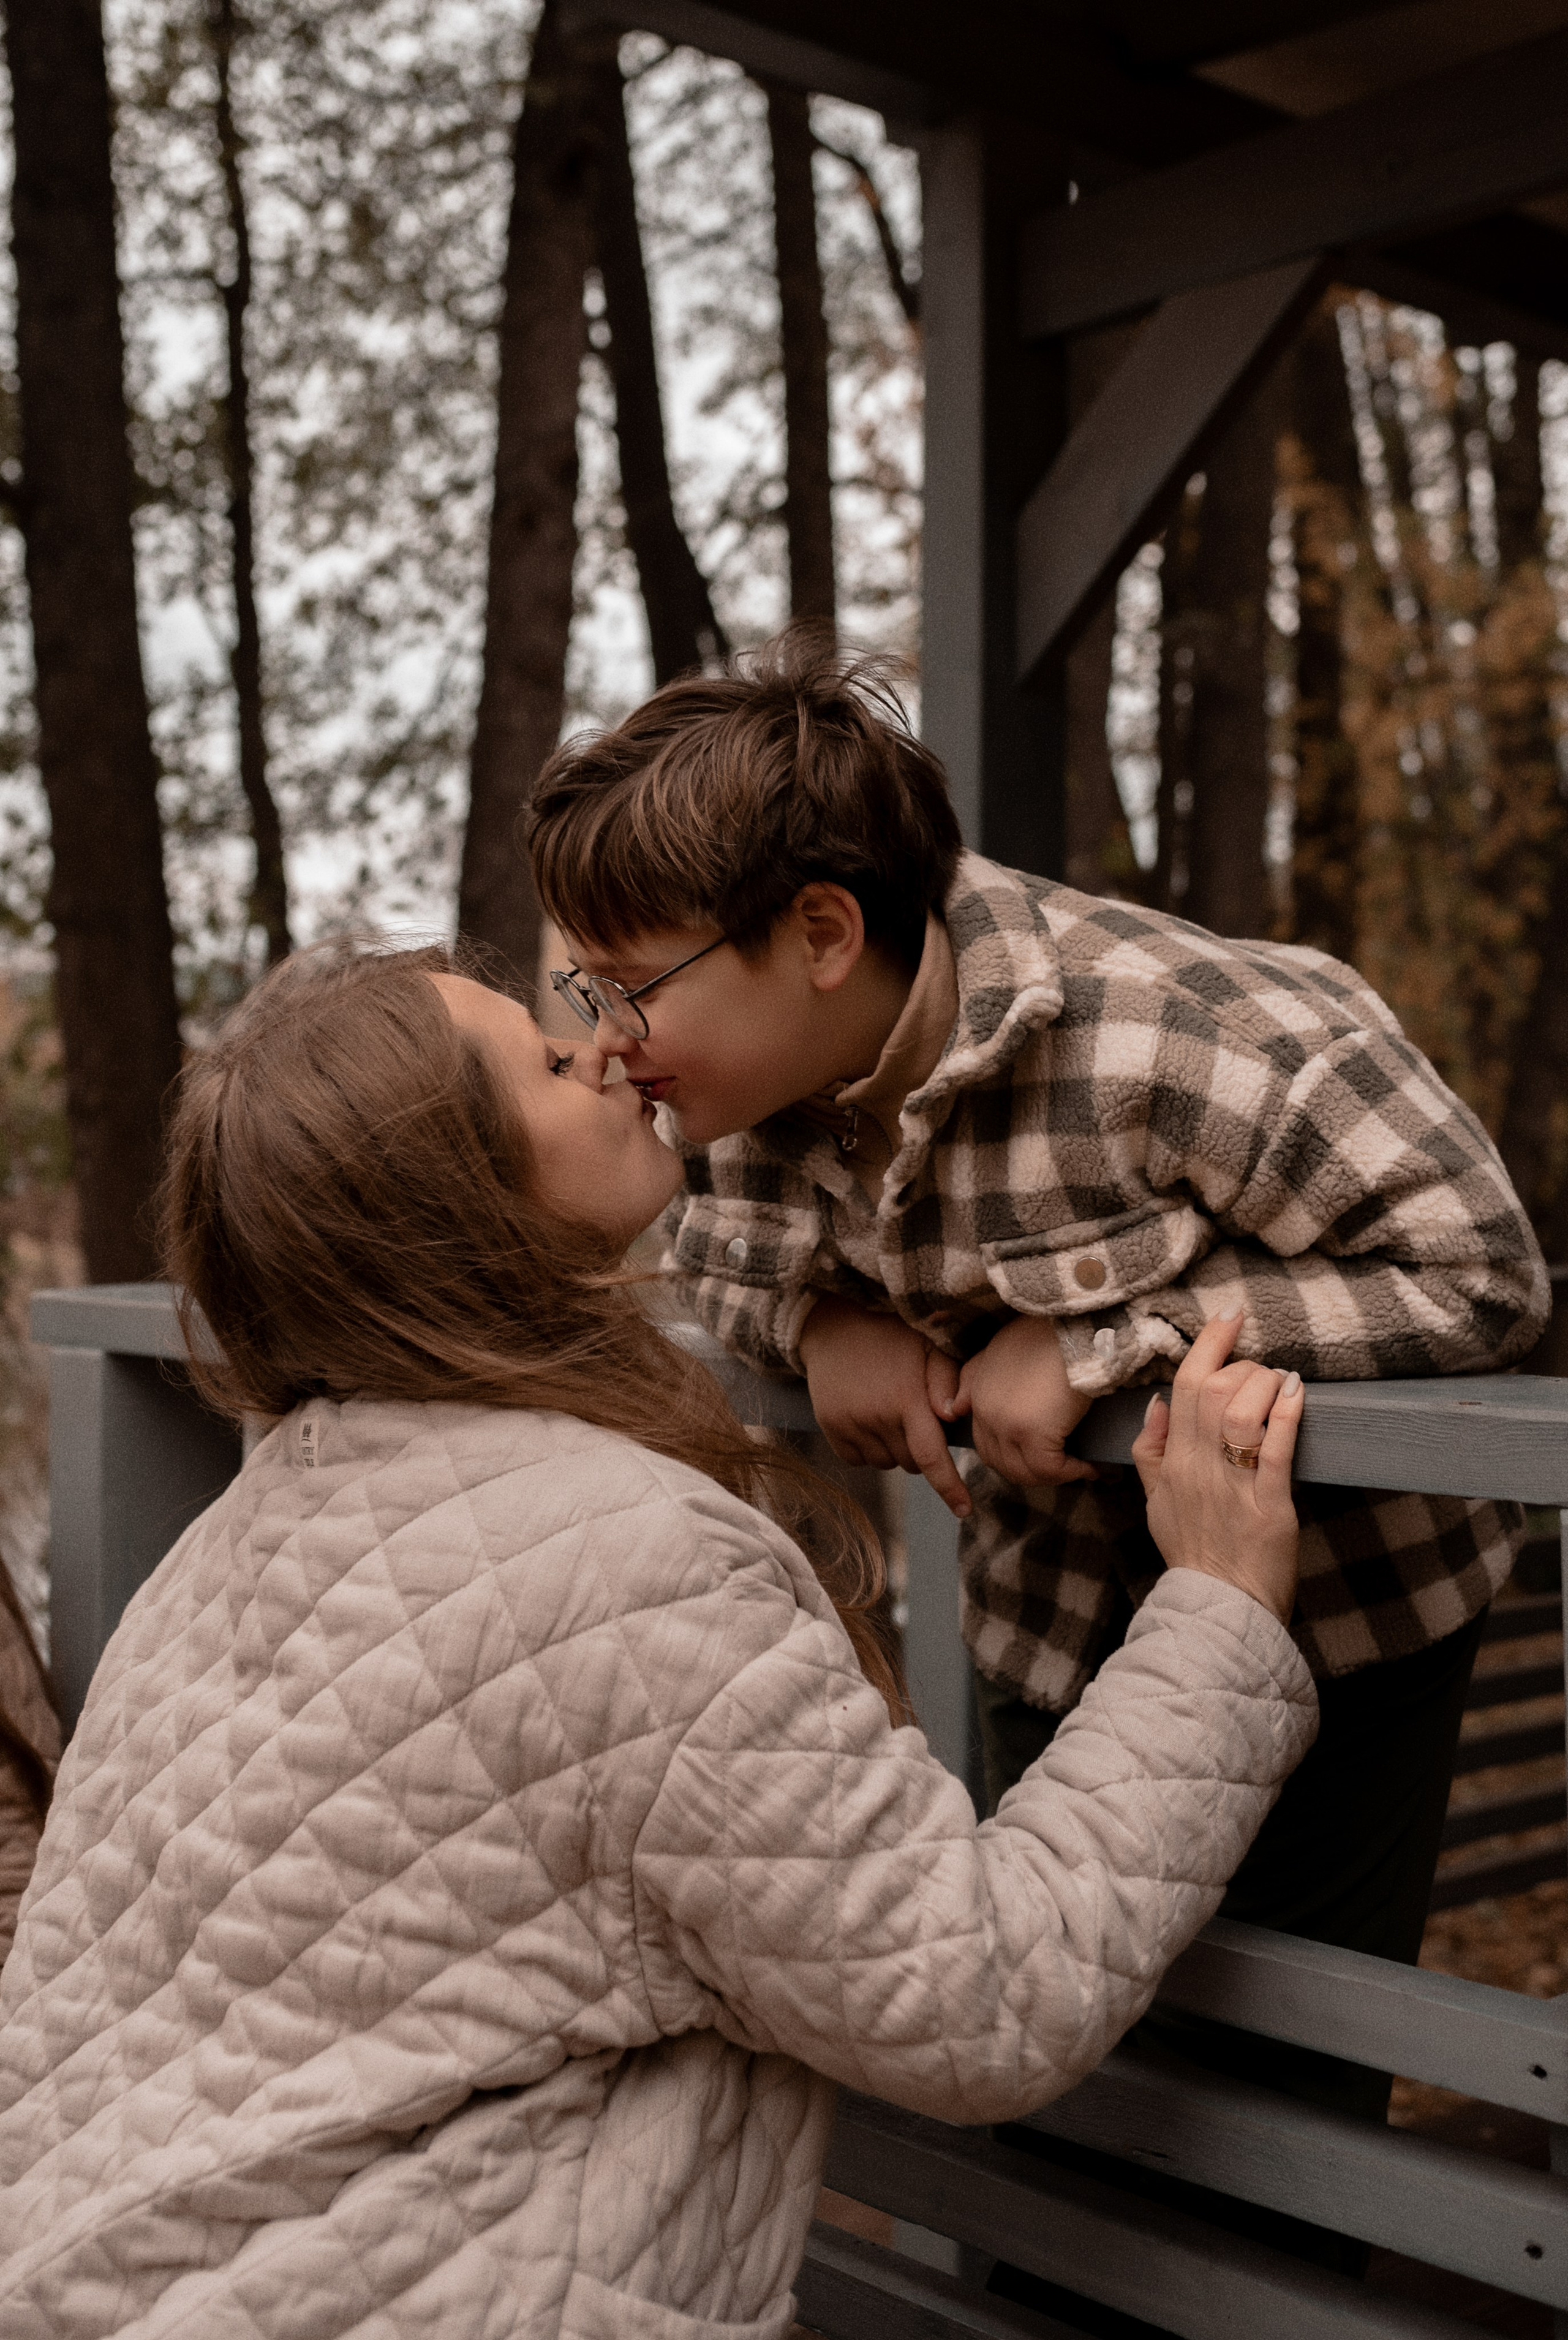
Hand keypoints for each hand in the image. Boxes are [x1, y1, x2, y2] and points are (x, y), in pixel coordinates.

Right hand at [798, 1298, 971, 1519]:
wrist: (834, 1323)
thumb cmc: (892, 1334)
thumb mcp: (928, 1346)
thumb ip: (947, 1380)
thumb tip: (952, 1417)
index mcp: (907, 1399)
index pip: (931, 1458)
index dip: (950, 1488)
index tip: (965, 1510)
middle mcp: (877, 1417)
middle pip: (911, 1463)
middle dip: (920, 1450)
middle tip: (915, 1416)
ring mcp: (850, 1424)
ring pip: (885, 1463)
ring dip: (894, 1449)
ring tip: (889, 1412)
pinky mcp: (830, 1427)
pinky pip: (857, 1460)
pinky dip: (867, 1450)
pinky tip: (868, 1419)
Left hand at [927, 1314, 1095, 1489]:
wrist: (1071, 1325)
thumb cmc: (1046, 1334)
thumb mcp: (998, 1350)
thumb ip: (973, 1379)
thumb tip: (955, 1410)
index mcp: (978, 1396)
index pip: (986, 1446)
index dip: (1015, 1458)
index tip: (1043, 1458)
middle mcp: (986, 1413)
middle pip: (1003, 1464)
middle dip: (1033, 1473)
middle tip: (1063, 1469)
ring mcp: (1007, 1424)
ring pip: (1025, 1472)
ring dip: (1053, 1476)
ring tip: (1080, 1468)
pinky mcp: (1033, 1432)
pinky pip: (1049, 1469)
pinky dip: (1071, 1472)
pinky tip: (1089, 1466)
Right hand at [1129, 1313, 1303, 1625]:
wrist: (1219, 1607)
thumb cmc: (1193, 1553)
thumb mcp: (1156, 1501)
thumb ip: (1150, 1451)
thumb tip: (1157, 1403)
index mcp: (1172, 1463)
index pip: (1181, 1389)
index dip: (1207, 1346)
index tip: (1229, 1317)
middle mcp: (1198, 1469)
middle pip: (1211, 1392)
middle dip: (1241, 1365)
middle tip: (1261, 1368)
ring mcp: (1233, 1487)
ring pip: (1241, 1412)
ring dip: (1265, 1384)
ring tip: (1280, 1382)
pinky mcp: (1270, 1506)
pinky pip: (1276, 1449)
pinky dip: (1287, 1414)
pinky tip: (1297, 1393)